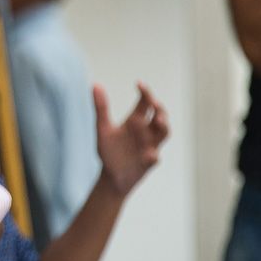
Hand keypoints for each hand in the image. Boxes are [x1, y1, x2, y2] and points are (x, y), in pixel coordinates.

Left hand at [95, 83, 168, 197]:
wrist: (111, 176)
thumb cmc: (109, 150)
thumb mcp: (102, 128)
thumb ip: (100, 108)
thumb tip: (95, 84)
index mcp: (135, 121)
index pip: (145, 103)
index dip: (145, 92)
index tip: (139, 84)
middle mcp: (146, 131)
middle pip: (160, 115)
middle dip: (160, 108)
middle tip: (153, 103)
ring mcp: (150, 146)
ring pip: (164, 133)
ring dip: (164, 126)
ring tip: (159, 120)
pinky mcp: (148, 161)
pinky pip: (154, 157)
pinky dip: (153, 155)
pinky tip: (150, 154)